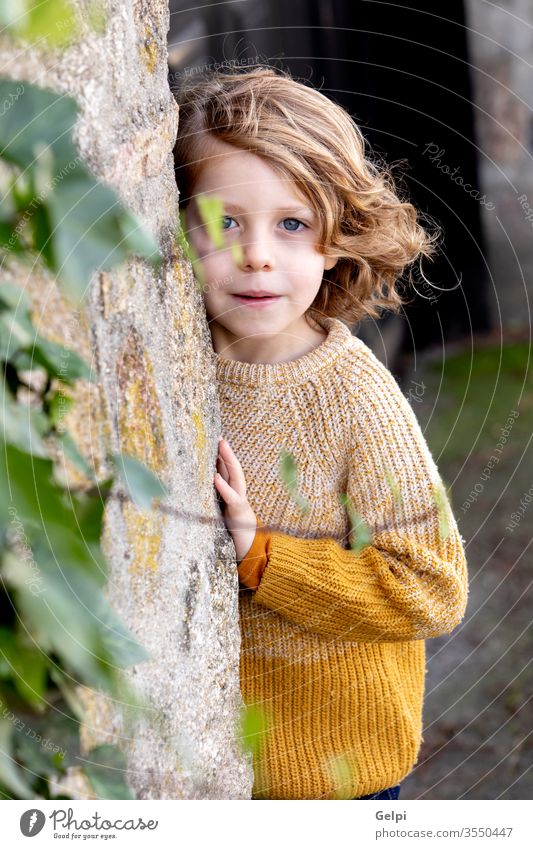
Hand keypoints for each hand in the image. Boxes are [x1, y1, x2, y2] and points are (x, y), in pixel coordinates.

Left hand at [213, 437, 256, 562]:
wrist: (249, 548)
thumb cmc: (233, 530)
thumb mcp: (222, 511)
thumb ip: (217, 498)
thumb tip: (203, 485)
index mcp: (233, 493)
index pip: (228, 470)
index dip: (223, 455)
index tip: (216, 440)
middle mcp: (238, 494)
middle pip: (234, 468)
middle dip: (227, 452)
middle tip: (219, 437)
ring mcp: (240, 502)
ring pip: (236, 477)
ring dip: (228, 461)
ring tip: (221, 446)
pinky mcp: (238, 513)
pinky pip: (231, 497)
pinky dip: (223, 487)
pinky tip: (215, 477)